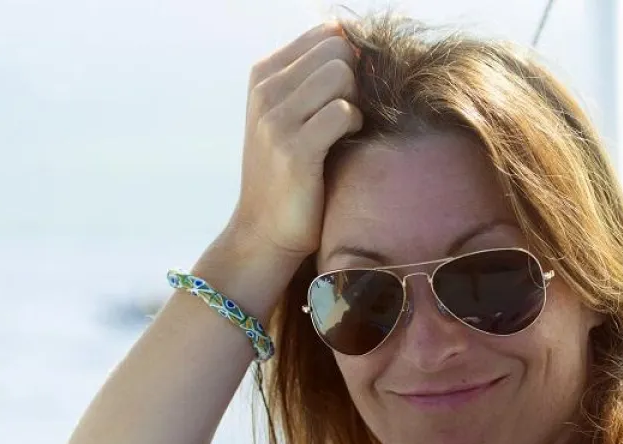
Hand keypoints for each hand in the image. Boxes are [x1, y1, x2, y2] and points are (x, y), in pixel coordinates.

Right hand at [220, 21, 361, 276]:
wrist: (264, 230)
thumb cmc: (290, 172)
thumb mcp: (292, 115)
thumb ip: (315, 78)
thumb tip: (358, 46)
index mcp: (264, 74)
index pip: (326, 34)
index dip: (352, 59)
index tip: (351, 93)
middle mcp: (265, 90)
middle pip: (337, 50)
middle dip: (356, 78)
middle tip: (350, 114)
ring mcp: (275, 119)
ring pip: (341, 74)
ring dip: (357, 101)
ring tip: (346, 129)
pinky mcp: (293, 149)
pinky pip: (342, 112)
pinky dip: (355, 125)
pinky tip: (347, 143)